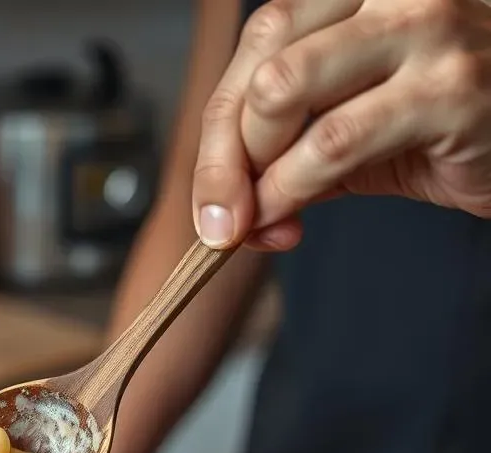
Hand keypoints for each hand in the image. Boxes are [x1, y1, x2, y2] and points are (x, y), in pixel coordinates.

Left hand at [193, 0, 490, 250]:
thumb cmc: (442, 123)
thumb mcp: (353, 126)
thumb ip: (287, 152)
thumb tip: (224, 211)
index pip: (258, 42)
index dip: (217, 131)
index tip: (209, 202)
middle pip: (261, 65)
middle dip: (224, 157)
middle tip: (226, 220)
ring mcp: (424, 28)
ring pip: (282, 91)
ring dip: (255, 176)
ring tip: (260, 220)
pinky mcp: (447, 89)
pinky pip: (333, 143)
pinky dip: (290, 190)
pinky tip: (286, 220)